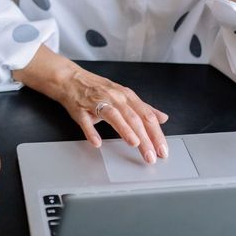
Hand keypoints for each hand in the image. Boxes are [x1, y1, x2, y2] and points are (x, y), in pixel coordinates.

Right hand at [13, 46, 168, 163]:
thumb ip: (144, 108)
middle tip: (152, 155)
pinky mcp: (81, 109)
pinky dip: (91, 132)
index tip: (163, 149)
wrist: (71, 79)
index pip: (146, 116)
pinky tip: (97, 142)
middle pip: (134, 118)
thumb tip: (163, 118)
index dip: (156, 133)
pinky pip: (86, 121)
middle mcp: (115, 98)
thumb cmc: (99, 89)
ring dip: (125, 130)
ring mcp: (98, 102)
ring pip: (114, 116)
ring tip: (135, 144)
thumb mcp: (124, 96)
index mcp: (127, 96)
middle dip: (145, 138)